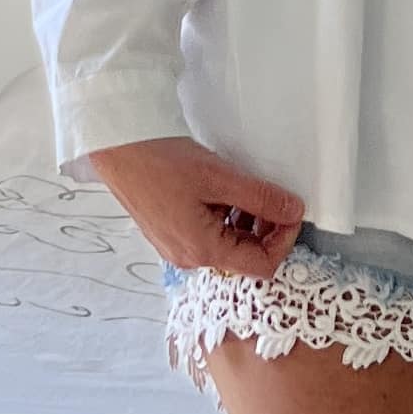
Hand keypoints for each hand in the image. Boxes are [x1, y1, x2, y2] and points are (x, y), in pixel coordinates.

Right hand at [88, 136, 307, 278]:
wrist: (119, 148)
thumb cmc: (161, 162)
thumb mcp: (220, 177)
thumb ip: (261, 198)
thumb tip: (293, 210)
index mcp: (202, 250)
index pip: (262, 265)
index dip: (284, 239)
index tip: (291, 209)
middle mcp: (188, 257)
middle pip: (245, 256)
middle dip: (267, 228)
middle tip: (274, 196)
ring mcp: (177, 245)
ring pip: (228, 243)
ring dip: (247, 220)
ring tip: (248, 189)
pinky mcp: (171, 231)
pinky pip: (210, 233)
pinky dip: (226, 216)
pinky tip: (225, 190)